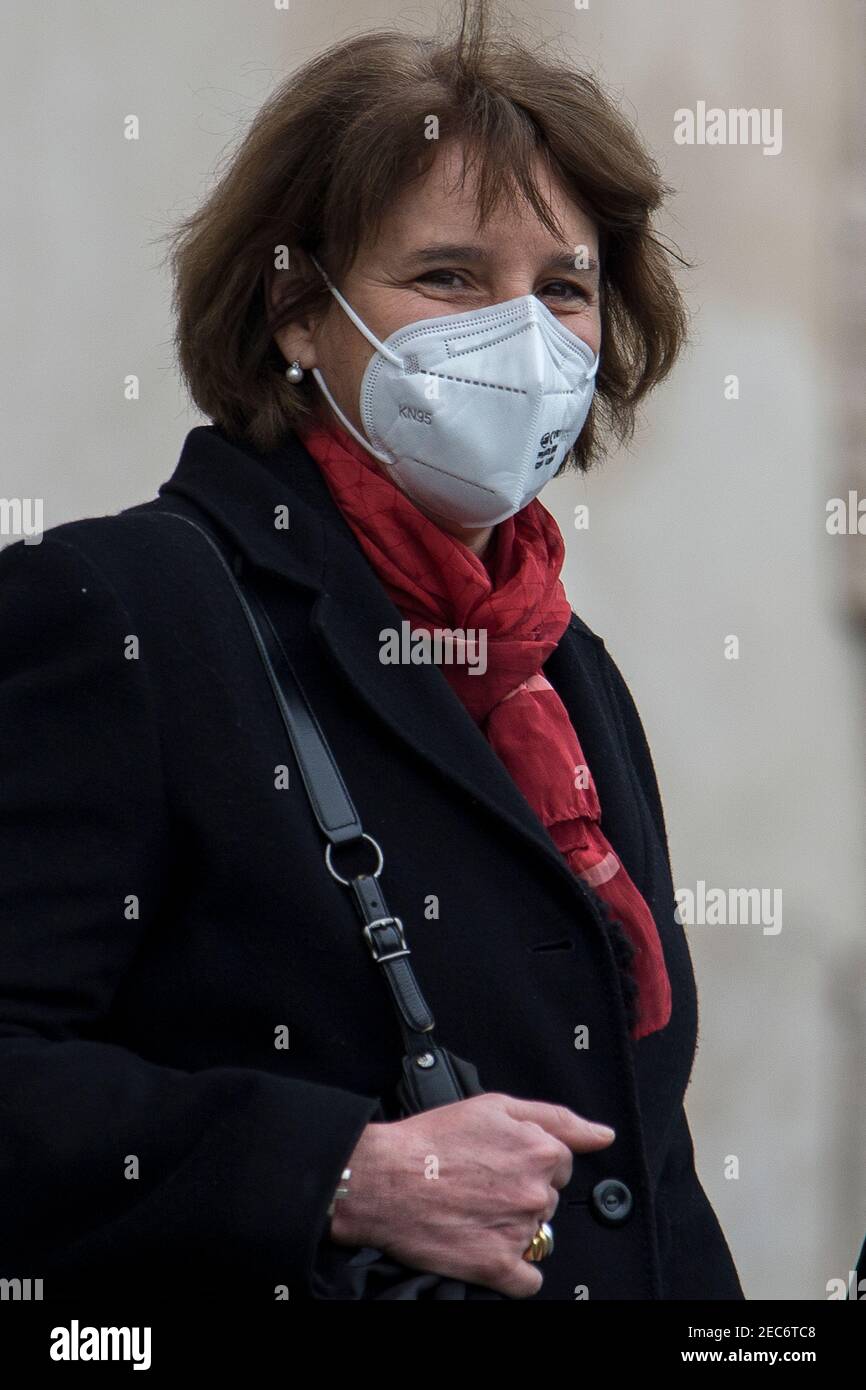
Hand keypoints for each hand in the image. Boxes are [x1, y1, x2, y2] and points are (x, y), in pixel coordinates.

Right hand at [329, 1092, 614, 1296]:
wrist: (384, 1179)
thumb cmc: (431, 1140)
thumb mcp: (495, 1106)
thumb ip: (557, 1119)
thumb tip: (602, 1135)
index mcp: (540, 1152)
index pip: (561, 1163)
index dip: (530, 1160)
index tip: (502, 1162)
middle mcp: (535, 1193)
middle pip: (548, 1199)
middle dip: (521, 1193)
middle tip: (482, 1185)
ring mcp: (518, 1232)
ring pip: (536, 1235)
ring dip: (513, 1227)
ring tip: (474, 1210)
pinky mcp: (498, 1267)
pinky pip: (528, 1280)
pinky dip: (511, 1270)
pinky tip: (486, 1247)